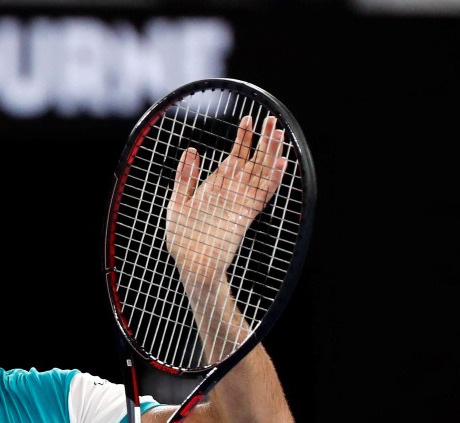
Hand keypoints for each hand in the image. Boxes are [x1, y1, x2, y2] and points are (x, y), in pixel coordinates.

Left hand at [165, 113, 287, 285]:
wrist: (191, 266)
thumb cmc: (183, 238)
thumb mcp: (178, 203)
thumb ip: (185, 178)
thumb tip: (193, 150)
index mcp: (217, 187)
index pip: (235, 158)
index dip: (243, 139)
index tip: (248, 119)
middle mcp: (232, 193)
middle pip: (253, 161)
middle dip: (263, 140)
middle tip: (270, 119)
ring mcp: (240, 203)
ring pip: (261, 173)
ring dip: (271, 153)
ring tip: (278, 132)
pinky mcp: (245, 216)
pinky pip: (263, 194)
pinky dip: (273, 179)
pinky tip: (282, 163)